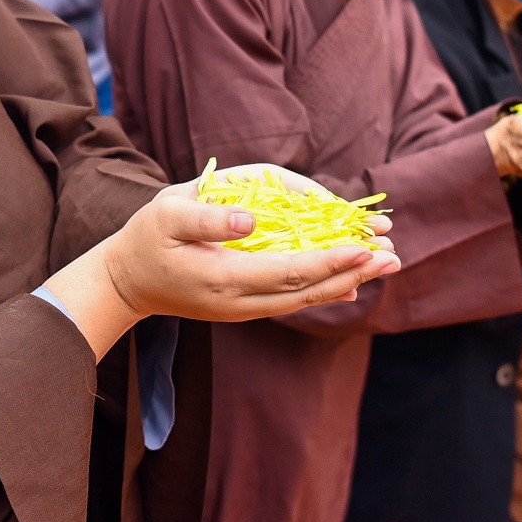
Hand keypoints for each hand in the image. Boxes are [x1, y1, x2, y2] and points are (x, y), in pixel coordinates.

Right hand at [43, 169, 402, 357]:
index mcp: (224, 277)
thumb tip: (251, 219)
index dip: (330, 260)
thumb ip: (208, 217)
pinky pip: (293, 300)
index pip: (289, 270)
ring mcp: (245, 308)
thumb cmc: (146, 239)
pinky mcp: (246, 306)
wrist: (126, 283)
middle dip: (353, 272)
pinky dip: (325, 291)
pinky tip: (352, 285)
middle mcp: (241, 300)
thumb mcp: (167, 214)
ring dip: (347, 282)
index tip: (365, 246)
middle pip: (307, 290)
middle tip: (394, 256)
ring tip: (386, 265)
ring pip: (305, 299)